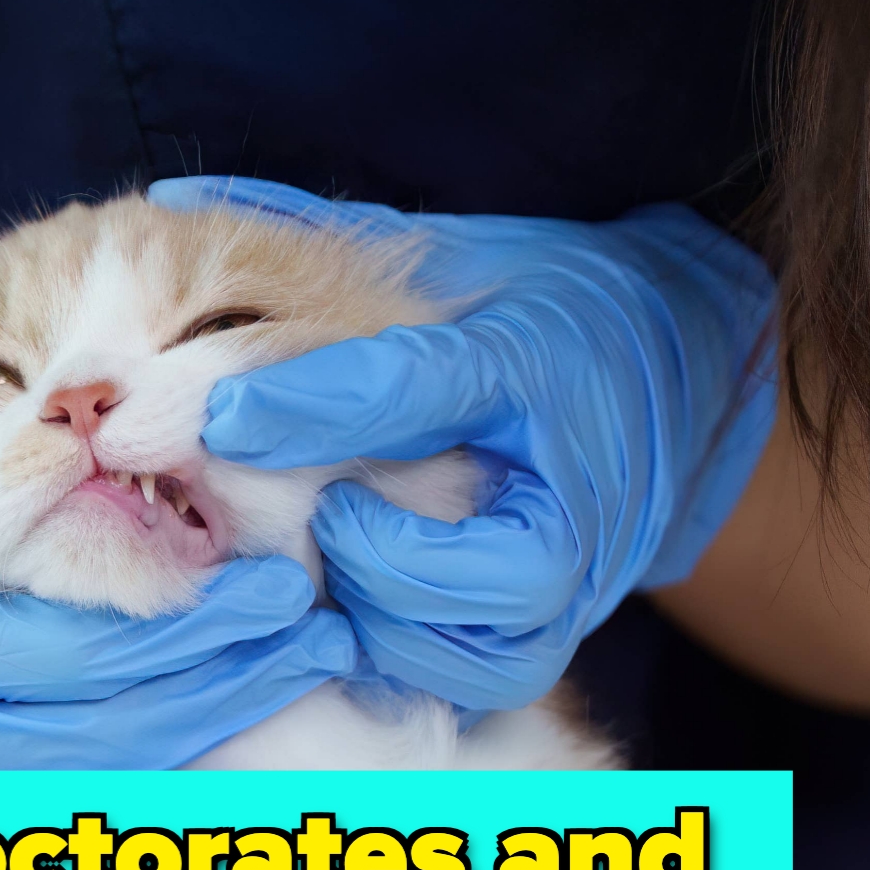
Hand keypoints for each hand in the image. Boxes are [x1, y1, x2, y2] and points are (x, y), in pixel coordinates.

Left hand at [149, 177, 777, 709]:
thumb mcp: (453, 247)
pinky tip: (339, 611)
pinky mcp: (558, 627)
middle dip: (360, 546)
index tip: (212, 412)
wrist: (687, 374)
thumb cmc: (541, 302)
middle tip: (281, 511)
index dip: (307, 403)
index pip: (416, 384)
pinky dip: (400, 656)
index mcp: (533, 356)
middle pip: (470, 558)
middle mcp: (564, 480)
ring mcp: (572, 569)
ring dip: (375, 609)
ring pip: (468, 638)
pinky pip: (478, 678)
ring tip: (317, 554)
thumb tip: (182, 191)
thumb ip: (324, 234)